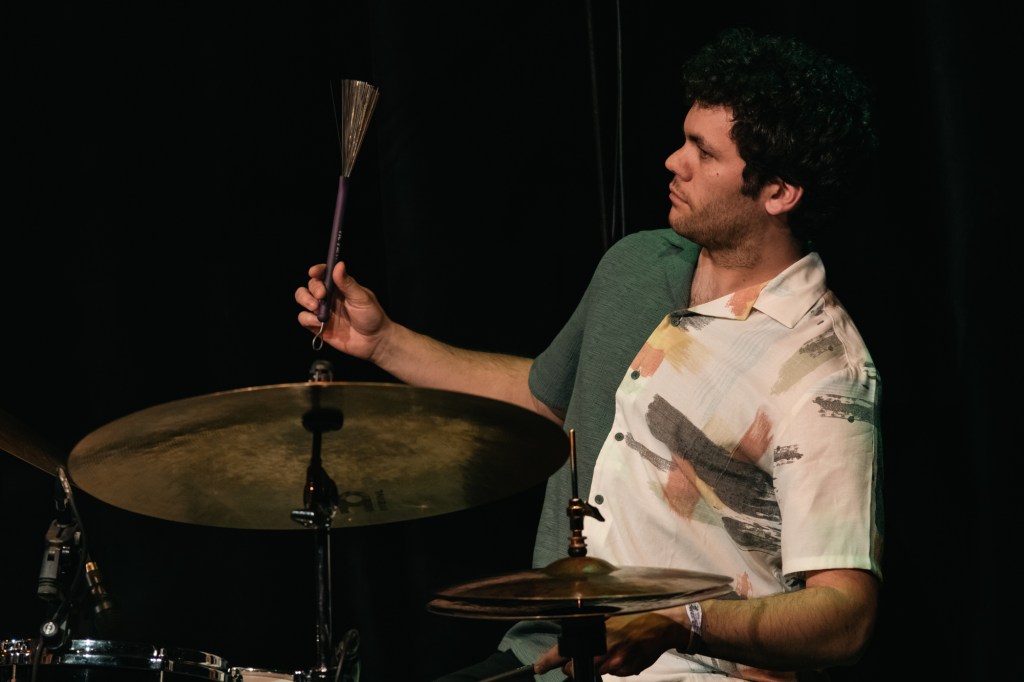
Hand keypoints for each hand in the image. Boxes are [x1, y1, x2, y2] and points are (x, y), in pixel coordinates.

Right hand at [295, 261, 389, 360]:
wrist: (374, 341)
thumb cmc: (372, 316)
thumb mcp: (362, 298)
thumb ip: (348, 283)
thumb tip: (339, 264)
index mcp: (340, 287)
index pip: (324, 273)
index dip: (317, 270)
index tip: (314, 272)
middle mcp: (329, 297)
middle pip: (311, 285)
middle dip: (313, 288)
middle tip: (321, 295)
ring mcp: (322, 311)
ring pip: (302, 298)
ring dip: (305, 300)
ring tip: (316, 307)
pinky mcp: (318, 326)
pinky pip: (303, 318)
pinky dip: (307, 318)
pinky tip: (319, 322)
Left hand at [534, 612, 685, 677]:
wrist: (661, 624)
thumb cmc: (634, 614)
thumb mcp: (606, 614)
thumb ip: (589, 626)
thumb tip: (573, 639)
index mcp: (594, 635)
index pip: (563, 652)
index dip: (548, 661)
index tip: (539, 667)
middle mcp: (603, 652)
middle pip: (578, 667)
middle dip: (577, 664)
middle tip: (587, 653)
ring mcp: (616, 664)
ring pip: (598, 670)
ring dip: (600, 662)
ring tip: (615, 644)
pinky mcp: (628, 670)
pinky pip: (615, 672)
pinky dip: (616, 664)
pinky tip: (626, 650)